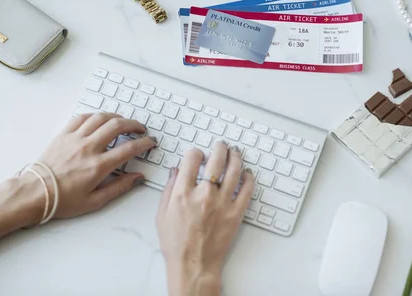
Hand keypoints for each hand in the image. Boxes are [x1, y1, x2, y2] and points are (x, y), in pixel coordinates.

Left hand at [23, 113, 156, 222]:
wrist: (34, 194)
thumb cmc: (62, 200)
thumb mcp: (95, 201)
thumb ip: (120, 187)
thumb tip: (137, 178)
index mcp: (98, 166)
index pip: (129, 148)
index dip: (144, 143)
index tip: (150, 142)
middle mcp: (88, 148)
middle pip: (117, 126)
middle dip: (134, 124)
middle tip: (140, 129)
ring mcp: (75, 139)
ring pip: (101, 117)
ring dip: (116, 117)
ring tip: (123, 122)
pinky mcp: (64, 134)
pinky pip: (82, 117)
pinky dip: (95, 116)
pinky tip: (100, 120)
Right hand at [156, 141, 253, 295]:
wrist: (193, 265)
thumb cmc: (177, 244)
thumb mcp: (162, 214)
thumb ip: (169, 189)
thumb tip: (175, 170)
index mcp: (183, 193)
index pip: (192, 159)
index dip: (195, 152)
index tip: (197, 154)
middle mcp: (204, 194)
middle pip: (216, 159)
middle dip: (219, 148)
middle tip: (221, 145)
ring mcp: (222, 203)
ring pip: (234, 170)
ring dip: (236, 157)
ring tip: (235, 152)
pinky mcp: (236, 213)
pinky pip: (247, 189)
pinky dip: (249, 178)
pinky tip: (247, 172)